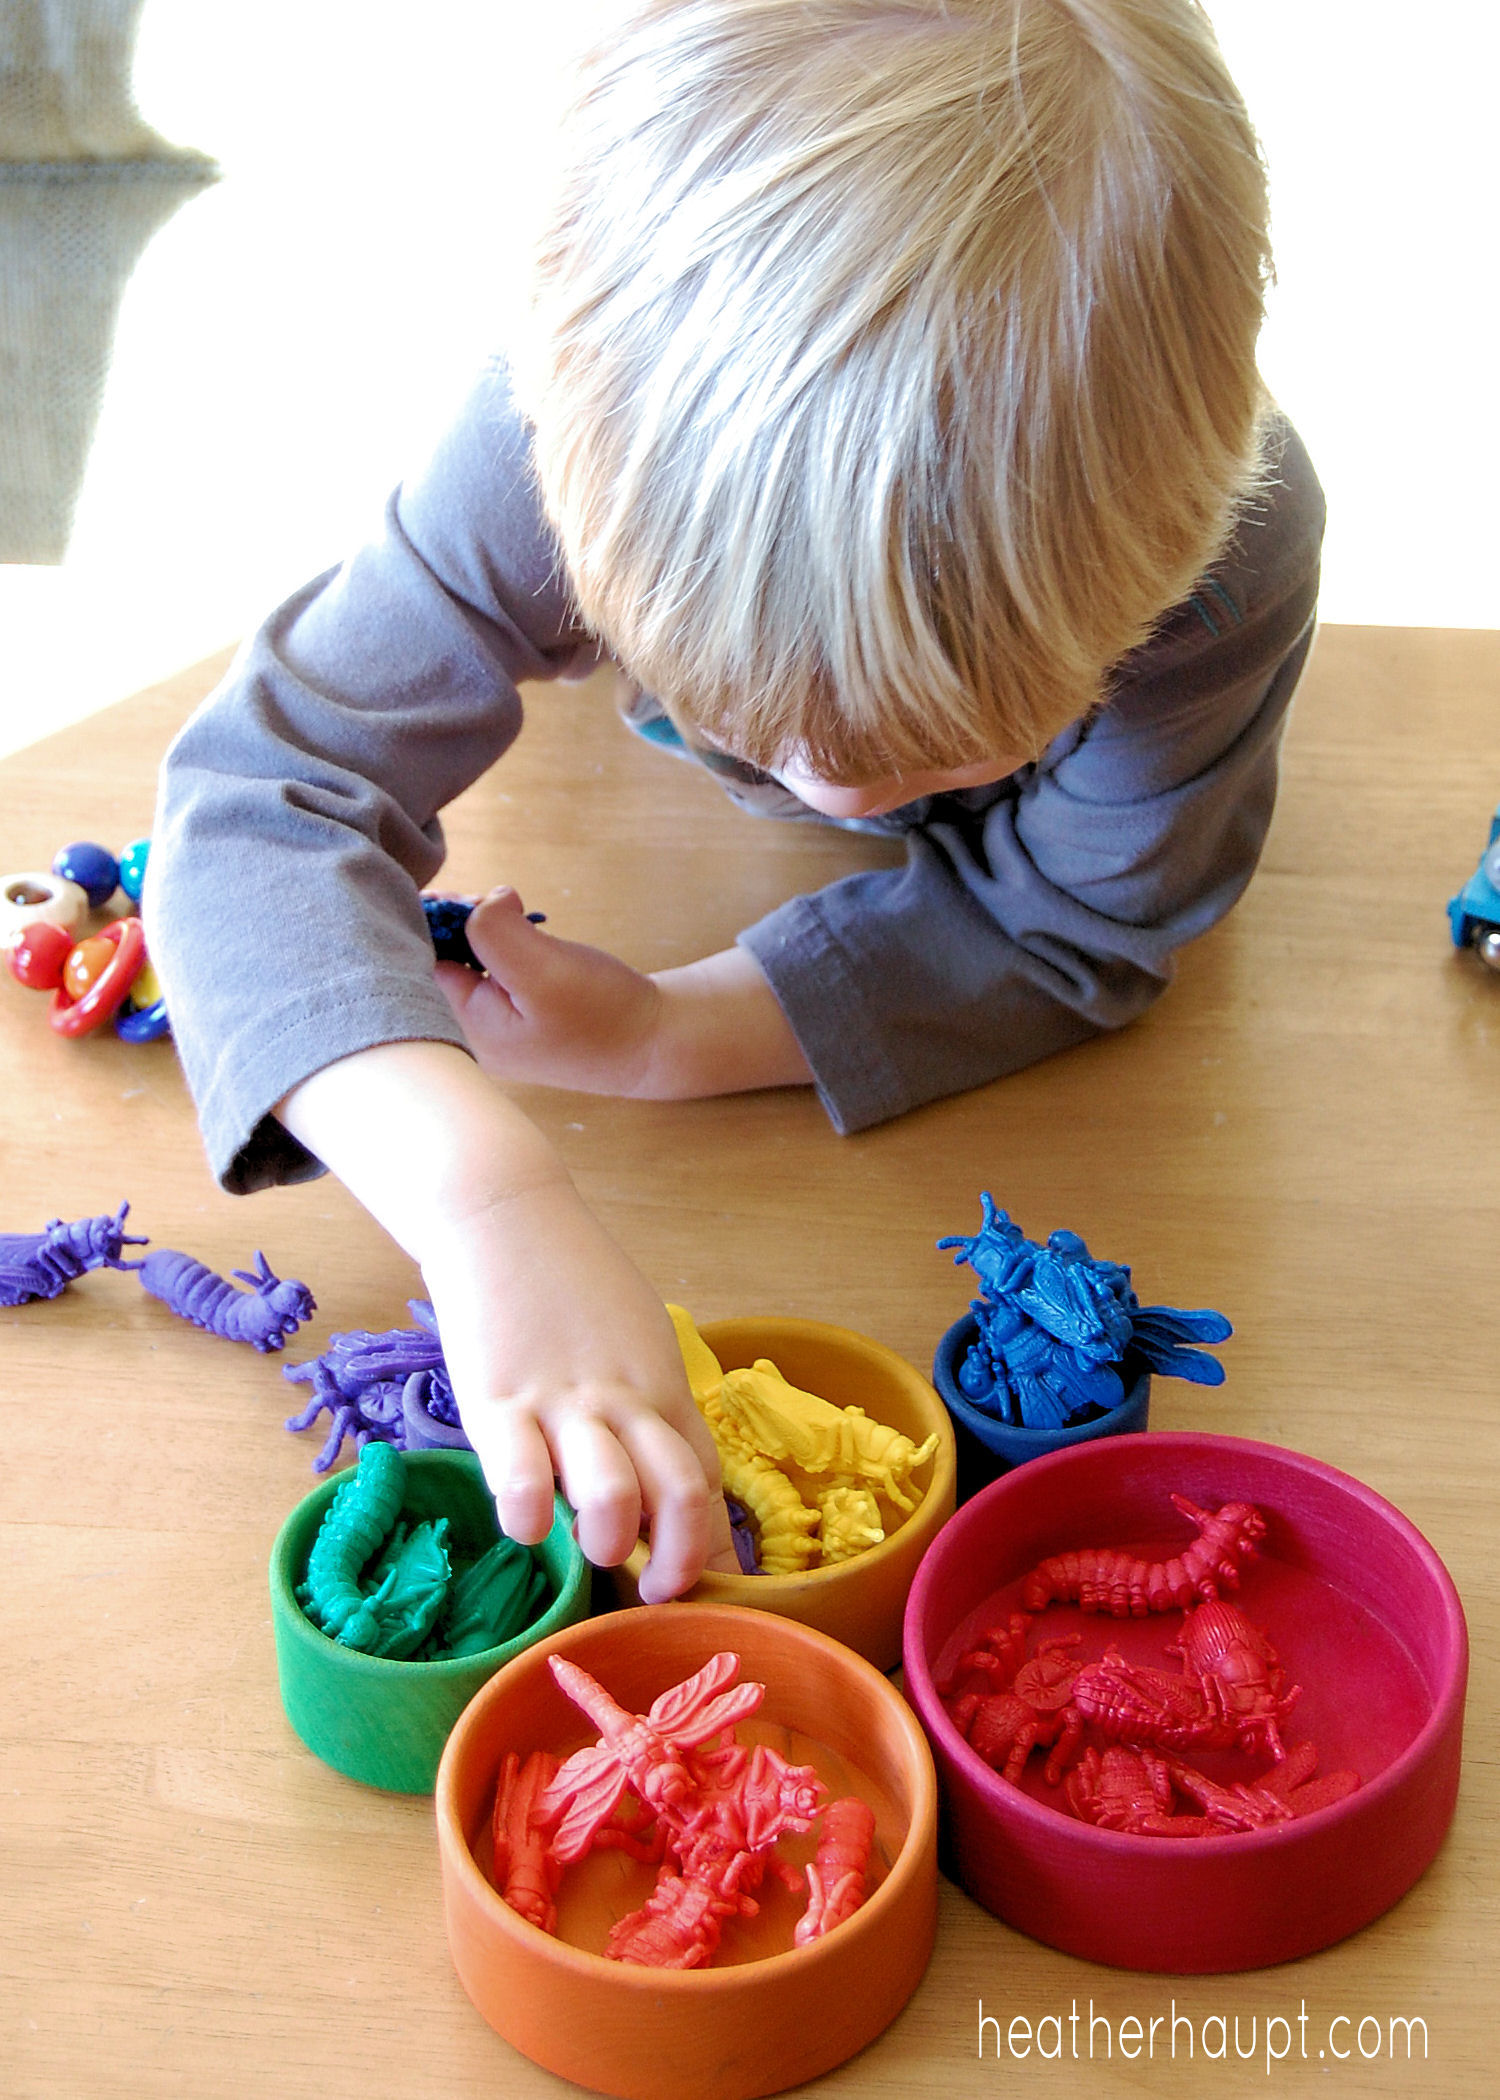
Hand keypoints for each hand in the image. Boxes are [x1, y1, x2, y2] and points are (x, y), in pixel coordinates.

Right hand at [421, 1174, 735, 1600]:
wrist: (504, 1215)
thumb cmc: (572, 1279)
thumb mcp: (637, 1335)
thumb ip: (651, 1401)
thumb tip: (661, 1469)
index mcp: (663, 1386)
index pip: (707, 1479)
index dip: (712, 1545)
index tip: (703, 1588)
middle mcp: (625, 1399)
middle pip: (682, 1494)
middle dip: (677, 1563)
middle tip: (652, 1590)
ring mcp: (563, 1402)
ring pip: (614, 1494)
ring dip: (608, 1541)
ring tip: (588, 1545)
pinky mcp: (497, 1399)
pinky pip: (520, 1479)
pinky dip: (527, 1519)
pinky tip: (525, 1523)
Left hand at [437, 886, 662, 1092]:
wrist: (653, 1042)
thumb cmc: (602, 1014)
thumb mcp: (544, 970)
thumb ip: (495, 930)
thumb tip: (482, 900)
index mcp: (459, 1029)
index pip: (415, 960)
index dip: (435, 919)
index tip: (472, 900)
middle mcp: (466, 1031)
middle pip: (436, 958)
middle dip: (460, 922)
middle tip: (501, 906)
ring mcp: (490, 1024)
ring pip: (464, 959)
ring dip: (485, 930)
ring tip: (520, 921)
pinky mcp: (514, 1014)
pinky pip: (489, 968)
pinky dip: (504, 944)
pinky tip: (528, 940)